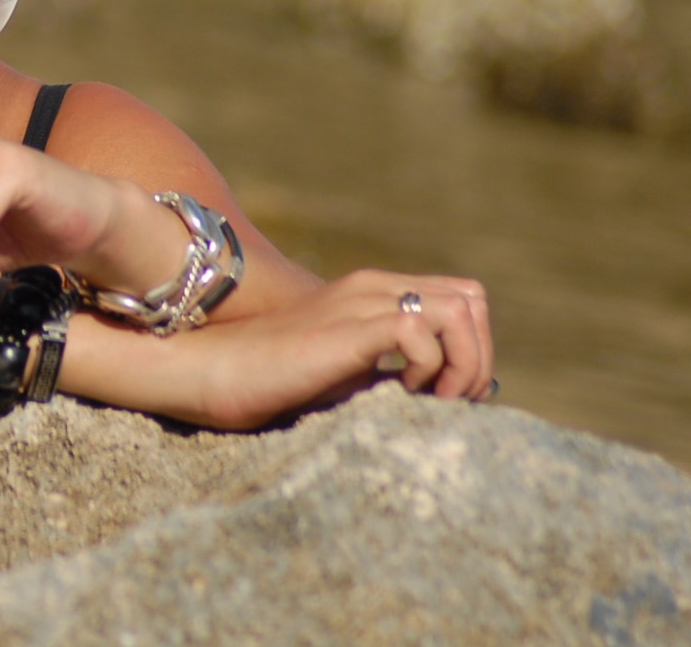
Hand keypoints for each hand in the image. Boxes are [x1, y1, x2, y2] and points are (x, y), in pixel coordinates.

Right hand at [182, 269, 494, 428]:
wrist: (212, 371)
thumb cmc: (272, 382)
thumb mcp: (347, 374)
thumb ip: (391, 373)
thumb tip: (453, 397)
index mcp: (374, 293)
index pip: (462, 299)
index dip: (472, 348)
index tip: (448, 395)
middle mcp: (373, 287)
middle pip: (471, 299)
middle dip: (477, 357)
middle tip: (448, 402)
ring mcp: (361, 302)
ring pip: (460, 310)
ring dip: (463, 365)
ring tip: (431, 401)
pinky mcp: (348, 327)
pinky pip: (420, 334)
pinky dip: (429, 372)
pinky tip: (398, 396)